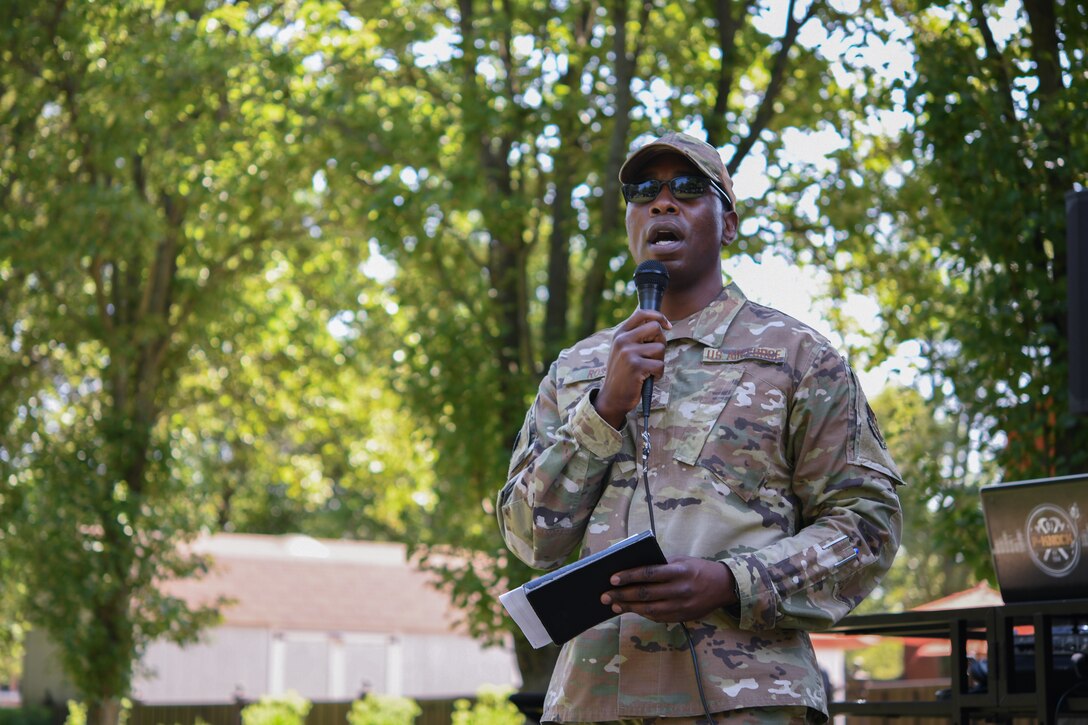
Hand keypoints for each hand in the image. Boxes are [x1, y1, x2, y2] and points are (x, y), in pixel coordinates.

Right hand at [593, 309, 671, 427]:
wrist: (611, 397)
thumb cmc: (623, 373)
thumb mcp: (623, 350)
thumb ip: (636, 336)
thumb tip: (659, 324)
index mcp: (620, 334)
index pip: (642, 313)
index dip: (658, 316)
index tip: (667, 326)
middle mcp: (622, 340)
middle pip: (655, 328)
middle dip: (661, 341)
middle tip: (654, 355)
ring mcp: (628, 353)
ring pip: (660, 348)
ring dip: (659, 361)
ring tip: (647, 370)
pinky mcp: (636, 366)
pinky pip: (660, 365)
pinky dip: (658, 374)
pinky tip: (648, 378)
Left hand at [600, 555, 735, 622]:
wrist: (724, 586)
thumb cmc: (697, 569)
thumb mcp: (681, 561)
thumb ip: (660, 565)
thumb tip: (633, 570)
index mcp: (678, 571)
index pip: (649, 574)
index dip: (629, 577)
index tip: (612, 578)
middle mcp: (680, 590)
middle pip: (645, 594)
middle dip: (622, 595)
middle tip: (605, 596)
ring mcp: (681, 606)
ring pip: (649, 609)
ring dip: (629, 608)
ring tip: (614, 605)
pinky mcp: (682, 617)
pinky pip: (658, 617)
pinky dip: (643, 614)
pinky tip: (631, 610)